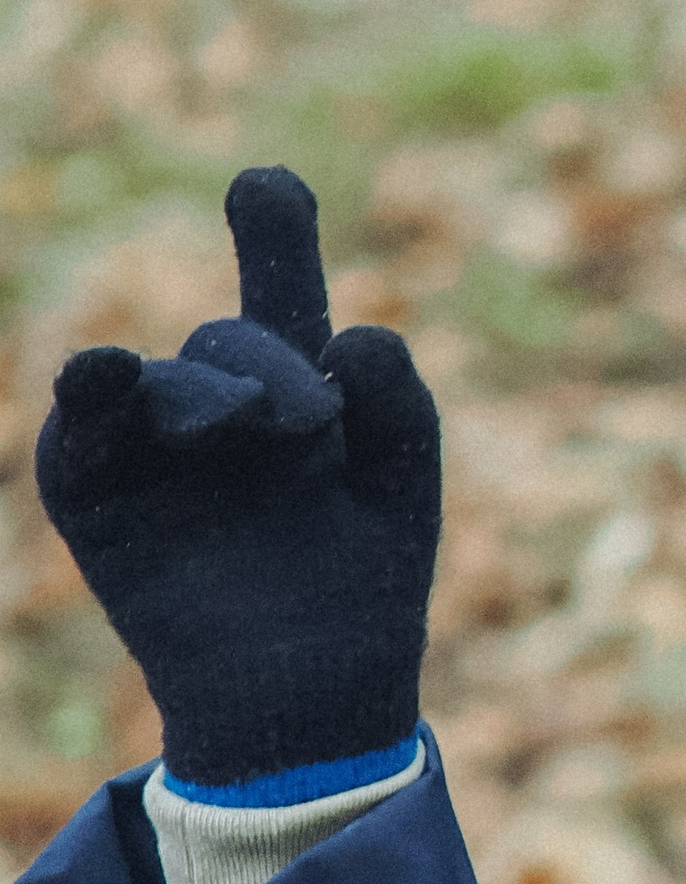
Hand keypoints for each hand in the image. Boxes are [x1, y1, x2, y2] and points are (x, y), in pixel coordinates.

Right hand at [35, 166, 439, 788]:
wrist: (310, 702)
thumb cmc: (364, 591)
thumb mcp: (402, 490)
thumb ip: (400, 403)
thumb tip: (355, 336)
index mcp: (301, 395)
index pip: (284, 295)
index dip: (275, 230)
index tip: (268, 181)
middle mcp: (224, 409)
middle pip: (235, 337)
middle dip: (268, 366)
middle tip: (304, 423)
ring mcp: (156, 449)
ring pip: (166, 375)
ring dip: (203, 387)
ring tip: (239, 427)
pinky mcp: (98, 495)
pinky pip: (84, 429)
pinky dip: (93, 393)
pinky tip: (104, 371)